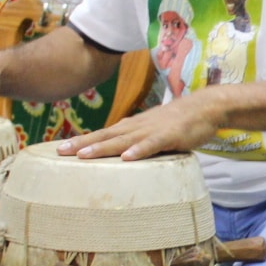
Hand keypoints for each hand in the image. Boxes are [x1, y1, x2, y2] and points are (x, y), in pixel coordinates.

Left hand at [57, 92, 222, 160]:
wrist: (205, 107)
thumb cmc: (178, 122)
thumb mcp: (151, 131)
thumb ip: (136, 142)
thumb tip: (120, 156)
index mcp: (131, 127)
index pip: (101, 135)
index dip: (81, 141)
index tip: (59, 149)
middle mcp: (136, 127)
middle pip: (105, 137)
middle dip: (82, 144)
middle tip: (60, 152)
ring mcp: (152, 131)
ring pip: (123, 141)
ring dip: (103, 148)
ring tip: (83, 156)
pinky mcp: (169, 136)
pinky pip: (152, 145)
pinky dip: (139, 151)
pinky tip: (127, 158)